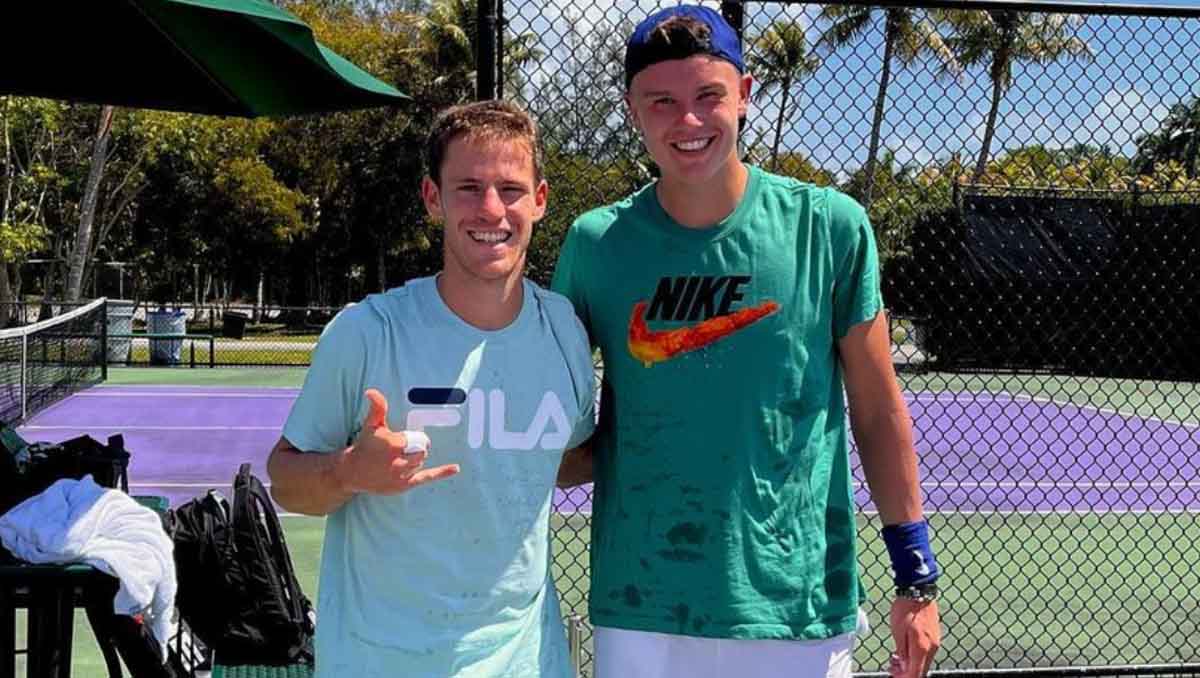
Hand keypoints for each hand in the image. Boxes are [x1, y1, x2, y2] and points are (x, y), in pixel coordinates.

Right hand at [335, 389, 459, 494]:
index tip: (403, 440)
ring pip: (421, 462)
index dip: (412, 438)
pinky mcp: (404, 485)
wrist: (352, 472)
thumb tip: (371, 391)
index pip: (415, 439)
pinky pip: (426, 477)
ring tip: (402, 459)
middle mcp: (399, 461)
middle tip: (407, 448)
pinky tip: (456, 468)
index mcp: (394, 444)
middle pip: (422, 451)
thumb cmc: (365, 446)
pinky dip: (442, 472)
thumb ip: (377, 407)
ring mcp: (402, 475)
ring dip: (416, 459)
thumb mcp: (371, 425)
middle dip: (417, 448)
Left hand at [889, 598, 939, 677]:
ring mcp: (935, 641)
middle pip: (921, 670)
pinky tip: (904, 650)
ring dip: (911, 664)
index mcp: (922, 648)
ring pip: (924, 661)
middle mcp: (932, 647)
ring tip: (894, 659)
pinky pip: (926, 652)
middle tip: (892, 668)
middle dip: (907, 672)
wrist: (918, 591)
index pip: (916, 673)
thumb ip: (902, 651)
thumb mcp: (897, 631)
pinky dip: (915, 655)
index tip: (894, 676)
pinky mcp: (935, 636)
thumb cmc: (905, 609)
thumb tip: (904, 666)